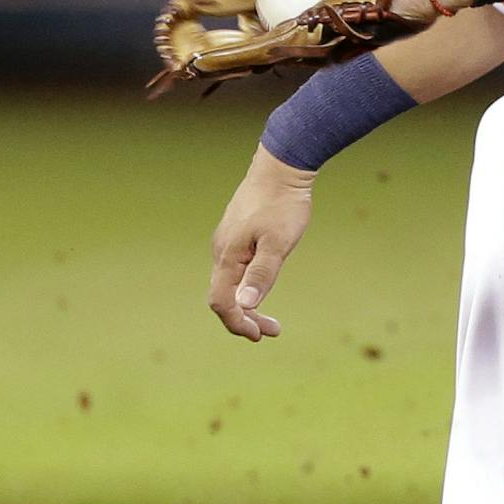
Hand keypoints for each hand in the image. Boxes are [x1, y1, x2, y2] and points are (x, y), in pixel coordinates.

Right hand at [208, 146, 315, 341]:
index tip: (261, 335)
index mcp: (228, 257)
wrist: (282, 168)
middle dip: (245, 318)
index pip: (222, 302)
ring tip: (271, 319)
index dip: (238, 323)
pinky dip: (247, 286)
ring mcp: (228, 242)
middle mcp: (221, 251)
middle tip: (272, 331)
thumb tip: (245, 304)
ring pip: (229, 282)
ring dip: (247, 304)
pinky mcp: (237, 234)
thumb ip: (262, 274)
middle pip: (224, 296)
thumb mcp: (279, 243)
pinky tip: (263, 287)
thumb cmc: (282, 205)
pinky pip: (235, 269)